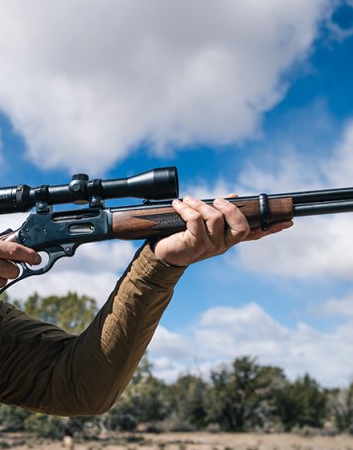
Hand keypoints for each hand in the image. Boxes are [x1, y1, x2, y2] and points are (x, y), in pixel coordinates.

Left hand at [153, 196, 291, 265]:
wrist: (161, 253)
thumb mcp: (201, 220)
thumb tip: (234, 196)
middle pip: (240, 226)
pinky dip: (186, 209)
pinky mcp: (194, 245)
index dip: (271, 229)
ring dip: (200, 205)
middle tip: (216, 200)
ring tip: (188, 200)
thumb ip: (218, 210)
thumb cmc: (181, 234)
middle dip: (230, 208)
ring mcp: (210, 247)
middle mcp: (223, 244)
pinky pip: (195, 221)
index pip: (254, 234)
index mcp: (228, 238)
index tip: (288, 221)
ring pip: (215, 219)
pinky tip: (178, 205)